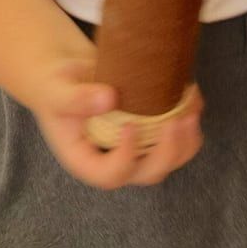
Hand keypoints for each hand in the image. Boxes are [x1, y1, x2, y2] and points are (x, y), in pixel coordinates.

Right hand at [27, 57, 204, 189]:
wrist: (67, 72)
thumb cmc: (54, 85)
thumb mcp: (55, 90)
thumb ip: (76, 98)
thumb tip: (109, 98)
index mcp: (86, 160)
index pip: (109, 175)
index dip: (125, 159)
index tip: (129, 126)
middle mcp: (114, 160)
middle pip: (147, 173)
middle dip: (168, 152)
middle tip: (175, 122)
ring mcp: (136, 148)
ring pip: (169, 159)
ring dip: (186, 141)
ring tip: (190, 112)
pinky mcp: (150, 132)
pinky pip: (177, 136)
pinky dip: (189, 118)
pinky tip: (192, 95)